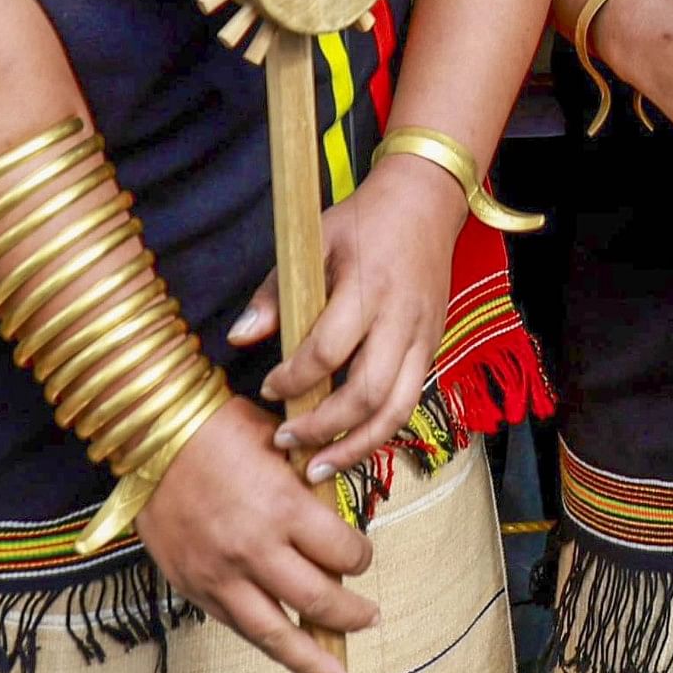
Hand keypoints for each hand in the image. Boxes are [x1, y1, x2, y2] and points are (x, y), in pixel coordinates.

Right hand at [139, 398, 379, 672]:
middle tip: (369, 619)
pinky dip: (263, 641)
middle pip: (318, 600)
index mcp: (283, 507)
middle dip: (351, 615)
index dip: (361, 558)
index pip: (343, 554)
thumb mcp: (278, 442)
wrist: (149, 437)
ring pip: (274, 633)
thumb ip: (309, 481)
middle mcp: (255, 548)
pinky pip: (236, 625)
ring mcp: (220, 574)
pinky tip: (283, 653)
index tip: (363, 557)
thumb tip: (334, 512)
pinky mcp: (193, 586)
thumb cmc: (216, 429)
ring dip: (310, 660)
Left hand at [230, 156, 463, 478]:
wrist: (426, 204)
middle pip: (368, 393)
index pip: (330, 350)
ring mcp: (424, 337)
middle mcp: (401, 318)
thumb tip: (239, 338)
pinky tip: (348, 445)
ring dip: (357, 447)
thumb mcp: (311, 243)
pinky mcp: (433, 348)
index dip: (295, 378)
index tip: (269, 389)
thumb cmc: (362, 222)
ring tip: (319, 469)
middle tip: (287, 445)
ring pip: (397, 410)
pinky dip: (378, 431)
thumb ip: (275, 293)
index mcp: (368, 287)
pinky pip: (409, 403)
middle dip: (324, 428)